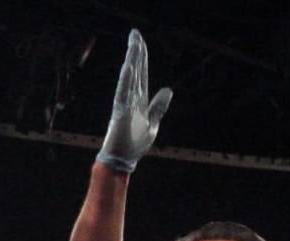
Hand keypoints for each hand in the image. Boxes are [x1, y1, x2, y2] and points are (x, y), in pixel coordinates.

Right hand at [97, 29, 172, 172]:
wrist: (123, 159)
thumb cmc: (135, 143)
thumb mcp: (153, 123)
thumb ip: (159, 106)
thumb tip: (168, 90)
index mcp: (140, 99)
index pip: (142, 72)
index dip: (142, 56)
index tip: (139, 40)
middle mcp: (131, 97)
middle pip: (135, 69)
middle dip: (136, 51)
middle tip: (135, 32)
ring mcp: (125, 103)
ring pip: (130, 76)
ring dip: (132, 60)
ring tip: (133, 43)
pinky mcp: (120, 112)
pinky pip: (123, 93)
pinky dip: (126, 80)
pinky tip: (129, 66)